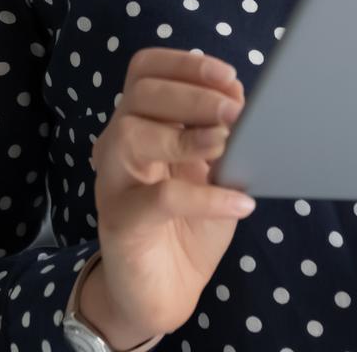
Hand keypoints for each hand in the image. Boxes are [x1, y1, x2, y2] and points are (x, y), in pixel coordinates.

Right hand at [82, 48, 254, 346]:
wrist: (162, 293)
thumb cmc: (190, 225)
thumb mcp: (215, 172)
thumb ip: (223, 137)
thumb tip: (242, 101)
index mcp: (143, 122)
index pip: (146, 70)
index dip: (187, 65)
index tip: (230, 77)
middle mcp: (120, 144)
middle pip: (141, 93)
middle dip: (194, 95)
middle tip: (235, 112)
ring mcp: (115, 182)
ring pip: (132, 134)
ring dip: (187, 133)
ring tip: (226, 145)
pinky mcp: (120, 221)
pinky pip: (159, 197)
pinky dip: (205, 197)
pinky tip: (239, 203)